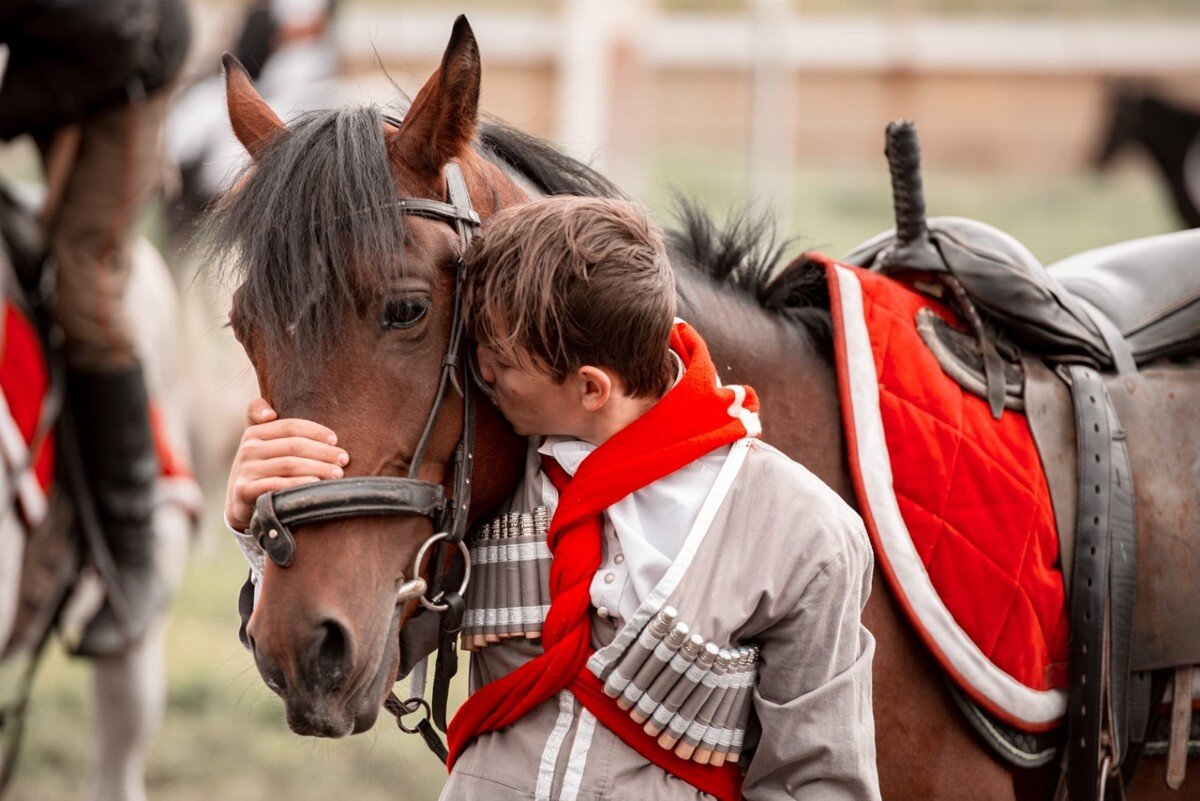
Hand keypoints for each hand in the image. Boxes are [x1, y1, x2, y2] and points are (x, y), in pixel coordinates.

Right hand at [224, 398, 348, 530]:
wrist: (240, 503)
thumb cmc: (263, 470)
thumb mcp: (264, 445)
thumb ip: (275, 427)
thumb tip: (271, 413)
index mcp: (255, 432)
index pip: (290, 426)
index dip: (315, 431)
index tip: (335, 439)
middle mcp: (248, 448)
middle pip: (293, 445)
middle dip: (323, 452)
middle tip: (343, 459)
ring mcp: (245, 469)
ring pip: (288, 464)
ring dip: (317, 468)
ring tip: (337, 474)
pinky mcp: (244, 489)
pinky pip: (277, 484)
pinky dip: (299, 483)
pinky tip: (316, 484)